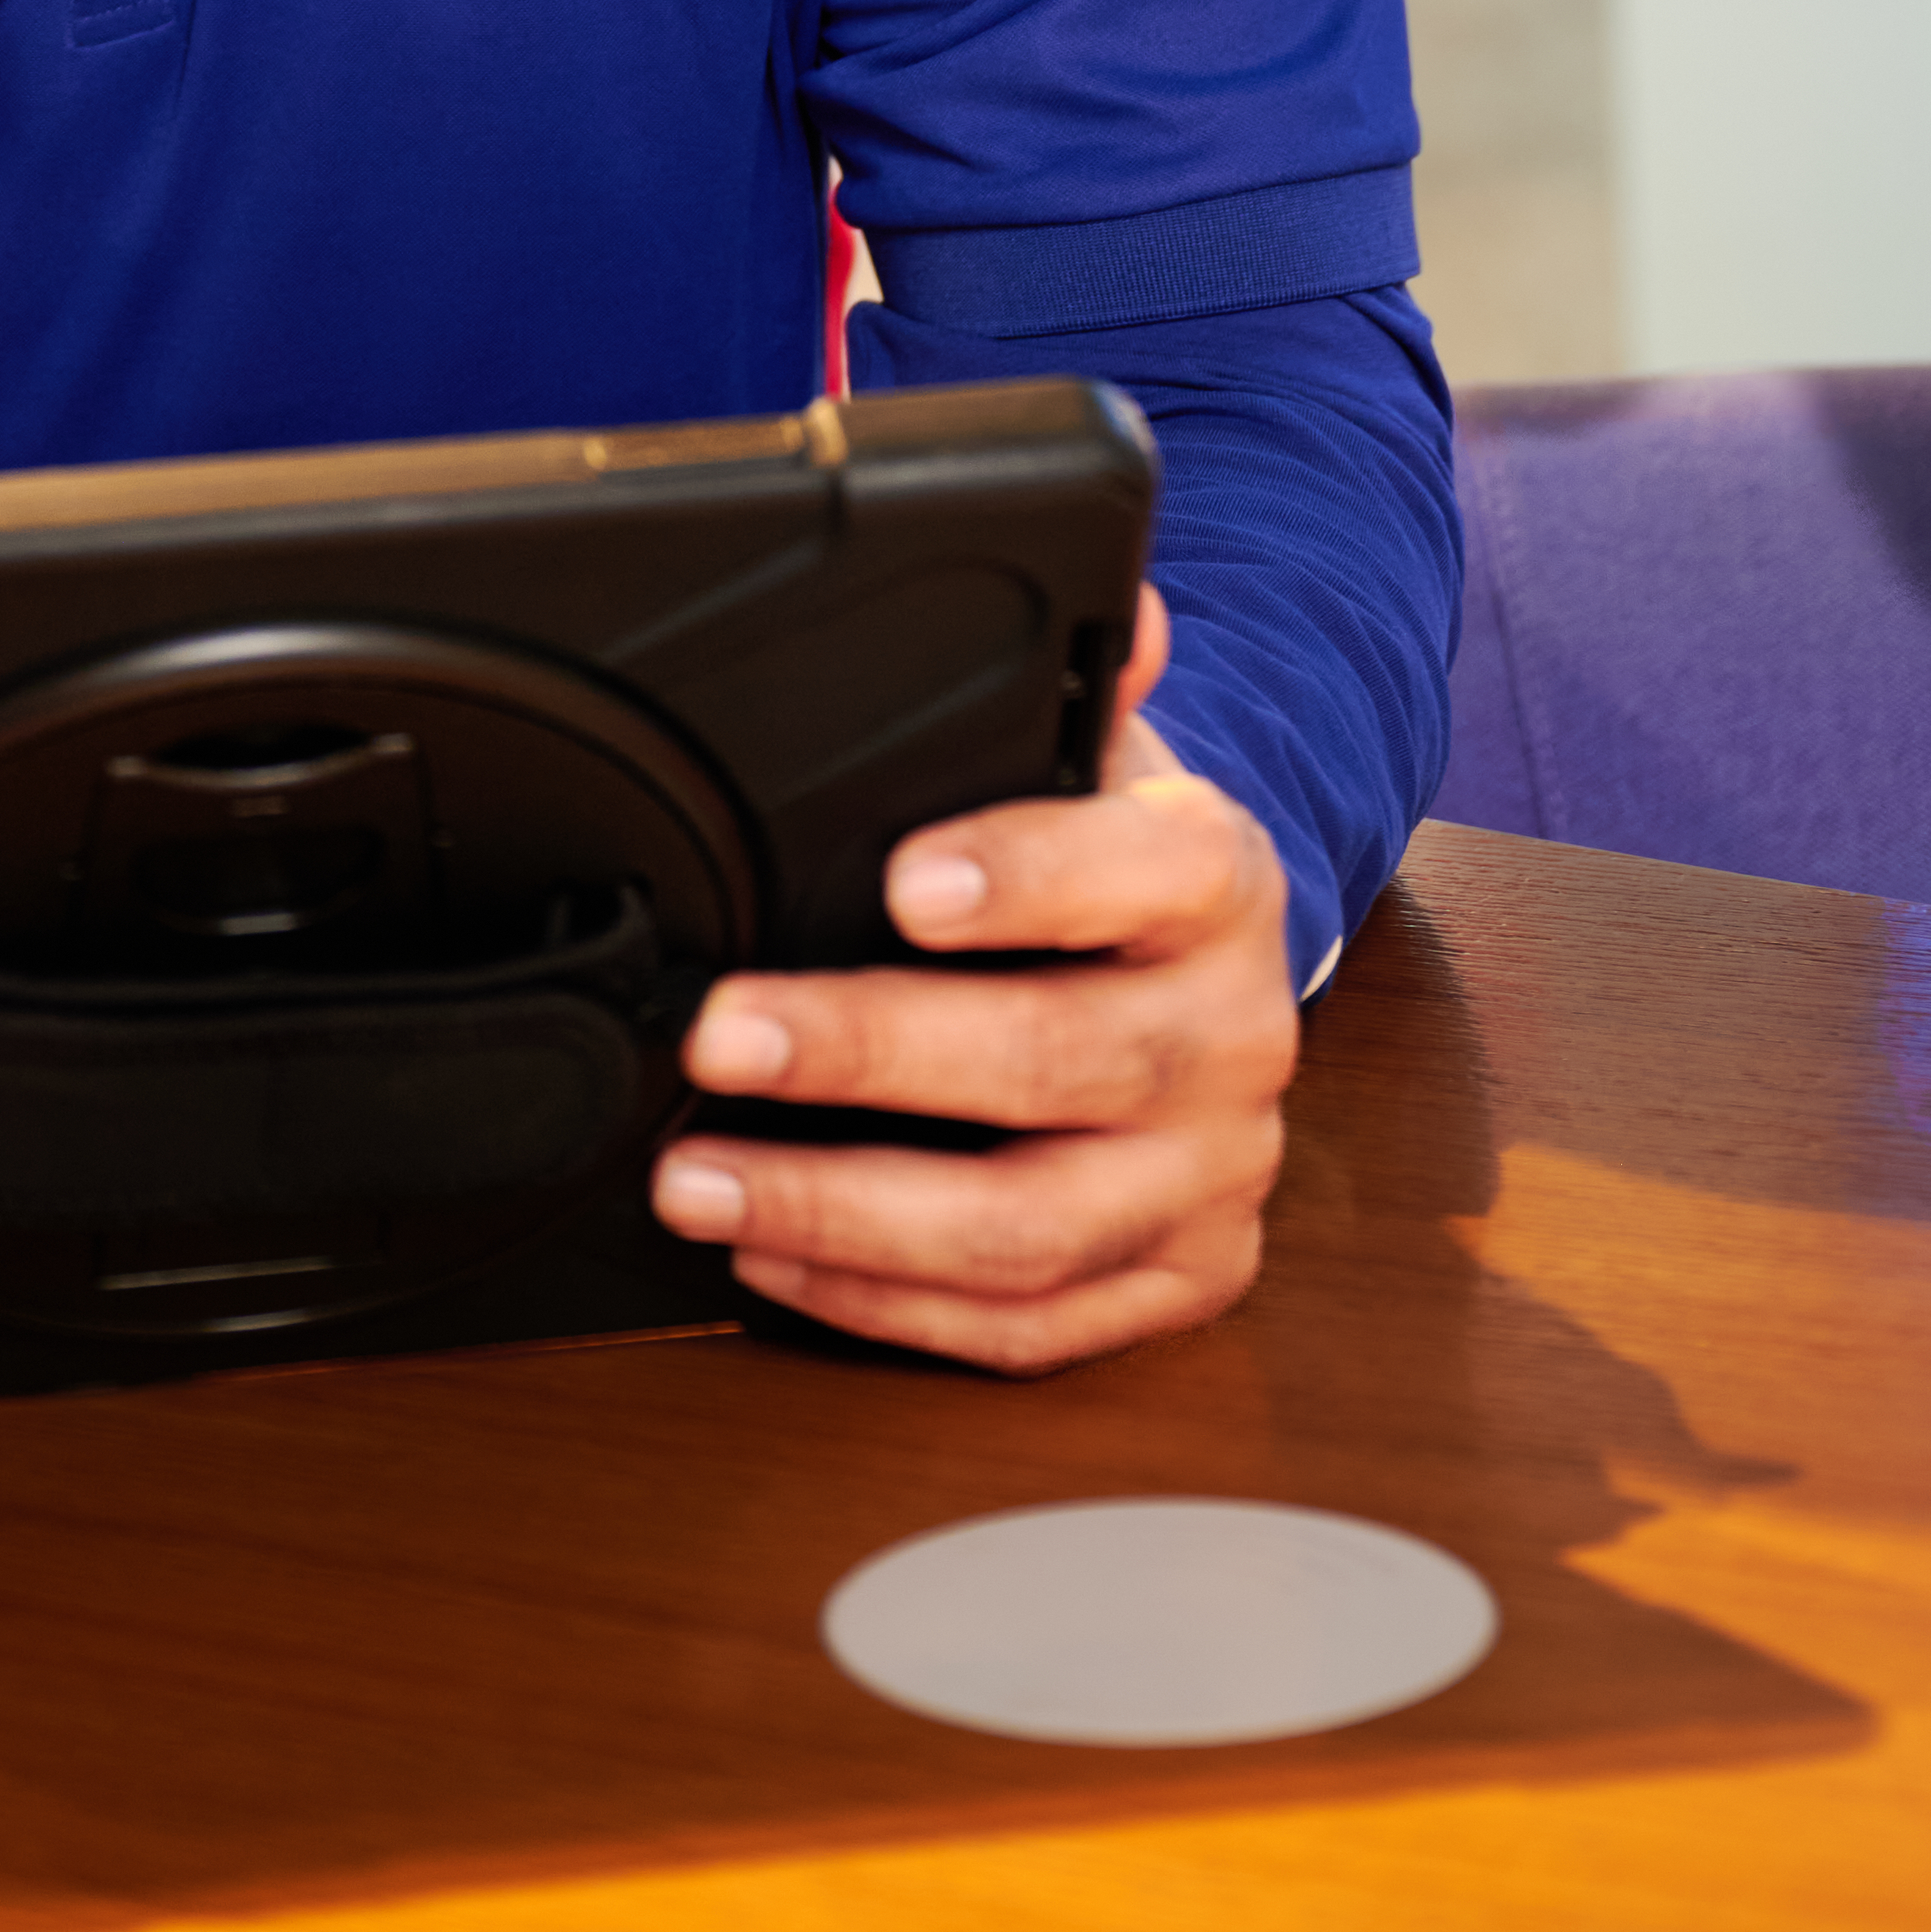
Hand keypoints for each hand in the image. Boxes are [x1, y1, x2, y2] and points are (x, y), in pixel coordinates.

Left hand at [646, 586, 1298, 1367]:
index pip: (1144, 871)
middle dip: (870, 1054)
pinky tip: (773, 1258)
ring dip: (844, 1213)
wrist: (1215, 980)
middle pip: (1059, 1061)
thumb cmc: (1117, 863)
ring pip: (1031, 1228)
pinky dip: (887, 1307)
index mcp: (1219, 882)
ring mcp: (1212, 1179)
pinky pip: (1029, 1328)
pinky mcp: (1181, 1284)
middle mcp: (1235, 1038)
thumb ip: (1082, 678)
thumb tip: (1122, 603)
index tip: (900, 883)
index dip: (1027, 876)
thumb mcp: (1101, 753)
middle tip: (720, 1036)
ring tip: (696, 1176)